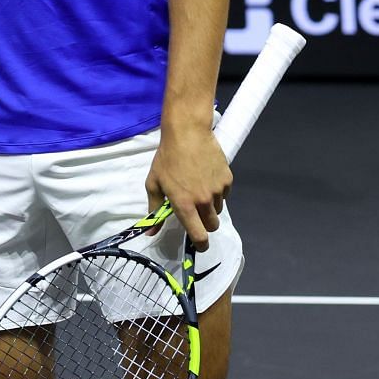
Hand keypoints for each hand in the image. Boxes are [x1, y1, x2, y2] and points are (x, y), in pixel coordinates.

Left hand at [144, 116, 231, 250]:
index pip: (199, 235)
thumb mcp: (154, 184)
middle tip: (195, 212)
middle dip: (205, 224)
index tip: (198, 245)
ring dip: (210, 207)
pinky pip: (224, 194)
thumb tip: (151, 232)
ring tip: (199, 189)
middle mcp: (203, 201)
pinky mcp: (228, 179)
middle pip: (212, 226)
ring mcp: (218, 190)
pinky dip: (217, 192)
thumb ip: (154, 210)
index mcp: (184, 205)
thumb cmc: (166, 158)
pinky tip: (206, 178)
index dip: (200, 245)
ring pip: (218, 210)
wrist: (187, 133)